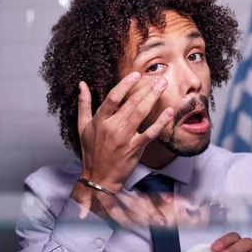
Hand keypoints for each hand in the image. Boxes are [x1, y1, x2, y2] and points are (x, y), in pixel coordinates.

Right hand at [71, 71, 174, 221]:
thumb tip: (82, 84)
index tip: (136, 74)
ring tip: (162, 85)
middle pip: (131, 103)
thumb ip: (84, 104)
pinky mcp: (135, 148)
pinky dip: (160, 122)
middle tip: (157, 77)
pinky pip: (150, 133)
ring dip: (153, 98)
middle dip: (145, 88)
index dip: (125, 84)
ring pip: (141, 114)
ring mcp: (125, 138)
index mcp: (100, 120)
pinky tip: (169, 112)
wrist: (99, 177)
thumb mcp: (82, 127)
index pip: (113, 98)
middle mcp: (112, 127)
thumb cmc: (91, 151)